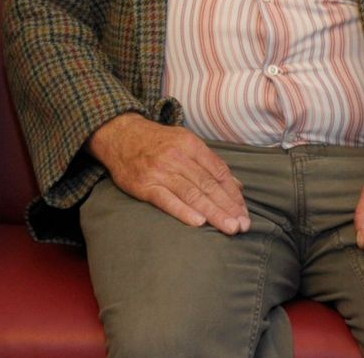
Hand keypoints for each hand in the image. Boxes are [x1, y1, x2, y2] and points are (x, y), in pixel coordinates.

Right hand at [87, 113, 249, 233]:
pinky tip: (199, 222)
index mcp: (190, 144)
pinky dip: (183, 211)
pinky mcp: (144, 185)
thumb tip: (236, 186)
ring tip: (230, 228)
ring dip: (213, 213)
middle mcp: (177, 156)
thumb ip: (210, 163)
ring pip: (192, 194)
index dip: (233, 194)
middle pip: (208, 185)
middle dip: (228, 207)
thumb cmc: (157, 141)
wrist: (119, 135)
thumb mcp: (185, 141)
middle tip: (243, 226)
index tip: (244, 212)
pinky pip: (166, 200)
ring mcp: (159, 171)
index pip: (218, 172)